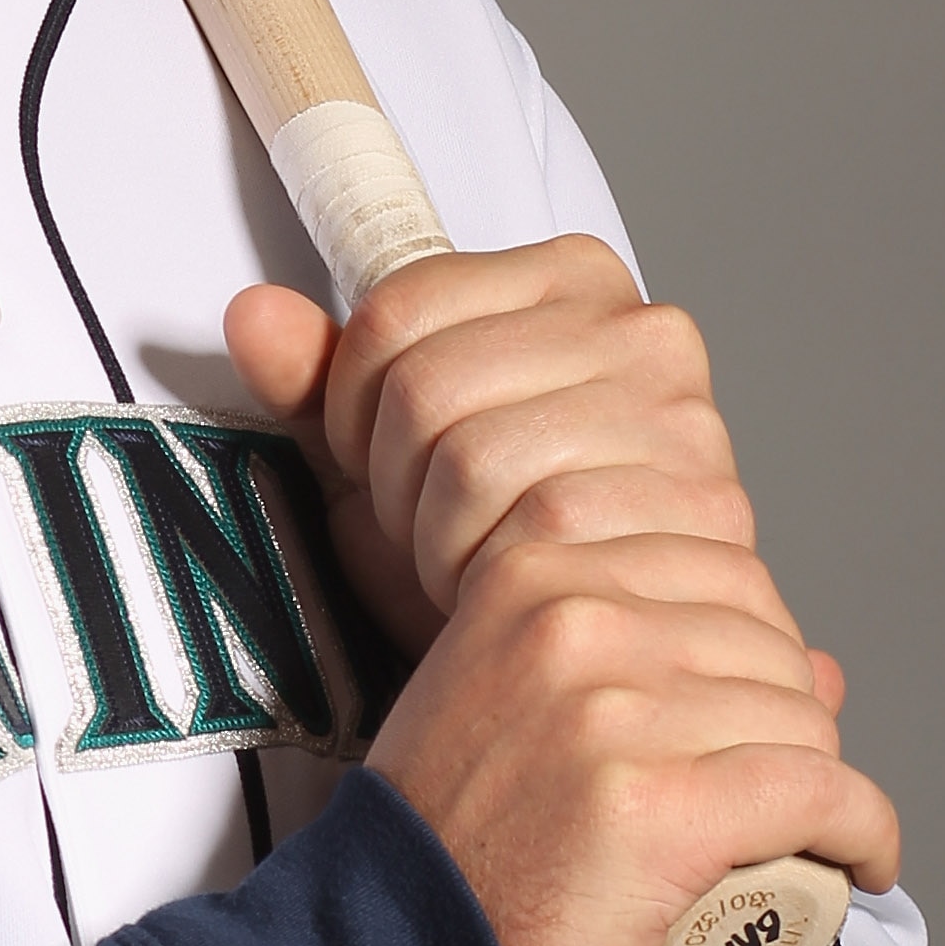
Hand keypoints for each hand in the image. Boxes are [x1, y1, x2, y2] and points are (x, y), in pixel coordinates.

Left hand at [226, 237, 752, 650]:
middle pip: (425, 385)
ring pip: (467, 458)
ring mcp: (676, 417)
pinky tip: (498, 590)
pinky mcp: (691, 509)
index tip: (379, 451)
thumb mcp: (385, 453)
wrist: (580, 663)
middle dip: (392, 478)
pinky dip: (480, 576)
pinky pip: (525, 530)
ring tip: (463, 556)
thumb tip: (254, 315)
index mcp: (573, 282)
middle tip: (423, 522)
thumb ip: (317, 380)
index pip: (397, 307)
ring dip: (433, 536)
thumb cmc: (486, 549)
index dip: (352, 400)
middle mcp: (643, 332)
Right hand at [371, 531, 903, 945]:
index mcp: (532, 571)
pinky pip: (822, 795)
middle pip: (766, 638)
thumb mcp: (512, 701)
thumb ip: (642, 657)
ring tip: (792, 835)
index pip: (721, 566)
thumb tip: (823, 666)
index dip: (753, 647)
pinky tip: (861, 863)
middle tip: (769, 789)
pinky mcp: (663, 807)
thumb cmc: (454, 843)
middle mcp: (572, 620)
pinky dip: (863, 833)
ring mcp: (615, 712)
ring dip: (821, 784)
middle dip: (786, 715)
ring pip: (801, 717)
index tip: (744, 716)